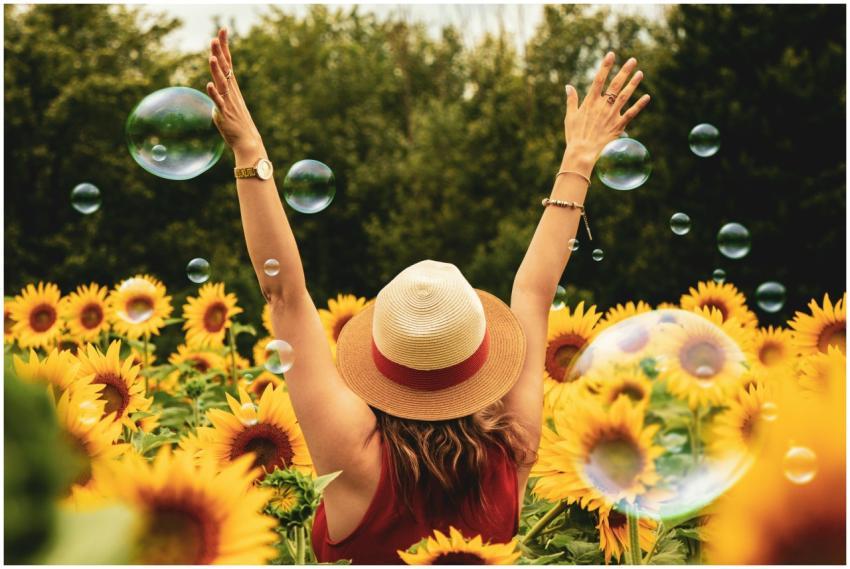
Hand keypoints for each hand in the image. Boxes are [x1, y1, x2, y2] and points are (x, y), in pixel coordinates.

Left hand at [206, 28, 262, 155]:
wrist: (248, 141)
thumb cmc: (237, 124)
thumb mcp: (228, 104)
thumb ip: (220, 94)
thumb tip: (213, 87)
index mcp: (232, 87)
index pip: (228, 62)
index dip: (224, 46)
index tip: (222, 30)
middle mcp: (231, 92)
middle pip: (225, 68)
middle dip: (220, 52)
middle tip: (216, 37)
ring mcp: (228, 102)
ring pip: (222, 83)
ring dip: (217, 70)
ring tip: (212, 57)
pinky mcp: (225, 114)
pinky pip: (219, 102)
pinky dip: (214, 93)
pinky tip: (209, 85)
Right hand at [562, 52, 649, 173]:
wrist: (582, 153)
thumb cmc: (574, 136)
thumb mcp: (570, 116)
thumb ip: (571, 100)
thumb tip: (568, 86)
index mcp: (590, 102)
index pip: (599, 79)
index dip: (605, 66)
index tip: (611, 54)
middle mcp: (602, 106)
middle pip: (615, 84)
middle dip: (624, 71)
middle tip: (633, 60)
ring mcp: (611, 115)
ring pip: (625, 95)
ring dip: (633, 84)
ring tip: (640, 73)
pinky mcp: (618, 126)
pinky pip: (631, 113)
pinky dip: (639, 105)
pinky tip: (647, 97)